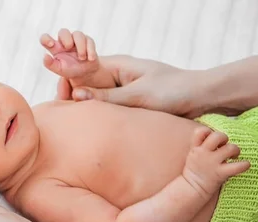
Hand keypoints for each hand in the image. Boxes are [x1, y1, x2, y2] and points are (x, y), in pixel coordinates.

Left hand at [40, 29, 99, 86]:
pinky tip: (90, 59)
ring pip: (77, 34)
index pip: (45, 38)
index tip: (51, 44)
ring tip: (82, 58)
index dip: (46, 38)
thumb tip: (45, 56)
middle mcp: (65, 41)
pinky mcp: (87, 41)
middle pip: (63, 31)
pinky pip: (89, 40)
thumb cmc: (70, 70)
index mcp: (55, 47)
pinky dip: (90, 50)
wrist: (85, 73)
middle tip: (68, 47)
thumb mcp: (59, 69)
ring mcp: (76, 40)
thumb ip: (50, 64)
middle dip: (66, 38)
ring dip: (80, 46)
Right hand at [57, 55, 209, 117]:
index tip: (56, 87)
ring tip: (67, 112)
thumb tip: (76, 95)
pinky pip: (105, 106)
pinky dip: (95, 111)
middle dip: (68, 88)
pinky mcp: (127, 102)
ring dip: (81, 102)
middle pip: (83, 81)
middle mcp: (115, 75)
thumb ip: (106, 97)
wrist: (201, 97)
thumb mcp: (137, 95)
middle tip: (58, 102)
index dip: (65, 72)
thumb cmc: (173, 91)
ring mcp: (120, 89)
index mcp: (116, 65)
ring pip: (93, 95)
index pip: (81, 66)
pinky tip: (85, 121)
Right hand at [182, 127, 249, 198]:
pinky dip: (244, 165)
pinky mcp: (220, 173)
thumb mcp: (192, 155)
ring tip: (233, 156)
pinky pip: (237, 166)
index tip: (211, 138)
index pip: (201, 131)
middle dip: (224, 138)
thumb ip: (201, 144)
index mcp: (196, 148)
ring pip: (230, 148)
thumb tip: (215, 136)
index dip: (208, 131)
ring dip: (236, 150)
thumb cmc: (195, 171)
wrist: (191, 189)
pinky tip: (245, 165)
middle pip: (217, 136)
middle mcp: (204, 153)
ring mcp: (212, 163)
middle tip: (224, 146)